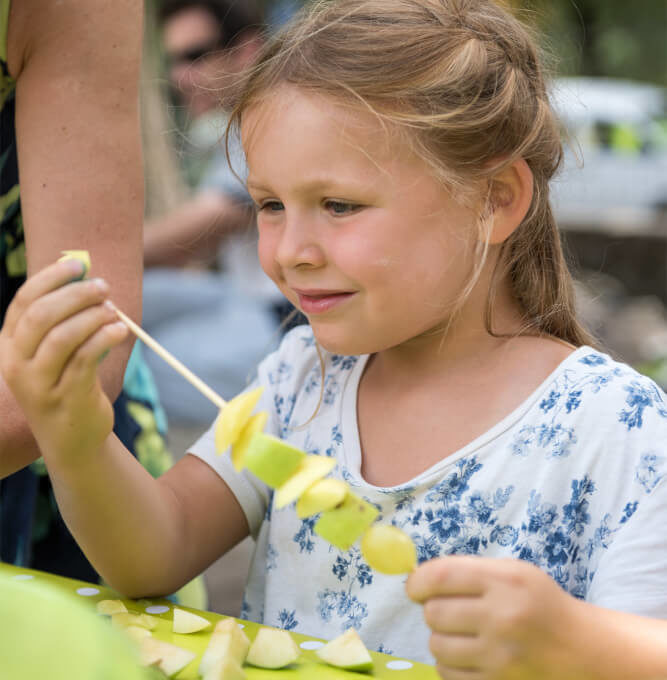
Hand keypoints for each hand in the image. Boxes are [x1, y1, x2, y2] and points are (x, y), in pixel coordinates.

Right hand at [0, 259, 127, 463]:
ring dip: (93, 316)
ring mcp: (39, 384)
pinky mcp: (66, 397)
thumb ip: (66, 319)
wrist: (73, 438)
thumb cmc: (69, 384)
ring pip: (63, 336)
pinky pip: (86, 358)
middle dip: (76, 294)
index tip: (78, 264)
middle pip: (42, 315)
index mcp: (9, 346)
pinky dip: (105, 337)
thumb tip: (89, 278)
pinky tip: (119, 330)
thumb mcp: (58, 353)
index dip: (50, 278)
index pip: (24, 302)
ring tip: (114, 311)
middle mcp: (16, 365)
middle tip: (104, 287)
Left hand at [406, 555, 587, 679]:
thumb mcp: (512, 572)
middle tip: (449, 611)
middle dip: (433, 610)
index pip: (441, 576)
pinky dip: (450, 664)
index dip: (418, 581)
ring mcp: (502, 656)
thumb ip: (467, 572)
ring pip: (437, 645)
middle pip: (434, 613)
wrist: (582, 649)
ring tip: (460, 633)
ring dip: (441, 638)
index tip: (414, 587)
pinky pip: (448, 674)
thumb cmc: (538, 602)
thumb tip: (417, 580)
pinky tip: (468, 655)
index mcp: (505, 580)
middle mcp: (503, 617)